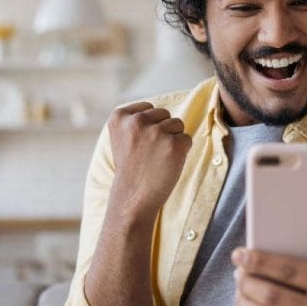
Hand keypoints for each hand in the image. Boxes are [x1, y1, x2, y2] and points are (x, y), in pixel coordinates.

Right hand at [106, 101, 191, 217]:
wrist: (133, 197)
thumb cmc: (131, 167)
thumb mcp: (122, 137)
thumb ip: (135, 119)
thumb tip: (162, 111)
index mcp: (120, 116)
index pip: (148, 108)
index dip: (148, 126)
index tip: (138, 145)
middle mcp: (137, 121)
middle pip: (164, 114)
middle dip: (162, 130)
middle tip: (149, 153)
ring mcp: (156, 132)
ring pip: (177, 124)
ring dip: (172, 140)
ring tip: (157, 158)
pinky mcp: (174, 144)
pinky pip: (187, 139)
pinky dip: (181, 151)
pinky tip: (167, 164)